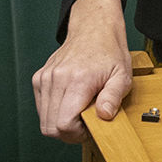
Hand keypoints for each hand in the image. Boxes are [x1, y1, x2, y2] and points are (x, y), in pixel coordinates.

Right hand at [32, 0, 132, 143]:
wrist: (94, 28)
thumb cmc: (109, 52)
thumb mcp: (122, 75)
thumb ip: (113, 97)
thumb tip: (104, 116)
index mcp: (77, 80)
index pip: (63, 124)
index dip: (77, 133)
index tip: (90, 125)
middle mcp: (56, 79)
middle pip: (50, 127)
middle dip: (68, 132)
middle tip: (86, 121)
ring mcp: (44, 78)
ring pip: (44, 120)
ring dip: (60, 122)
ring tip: (79, 110)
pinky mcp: (39, 78)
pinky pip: (41, 108)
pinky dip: (54, 111)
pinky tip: (70, 102)